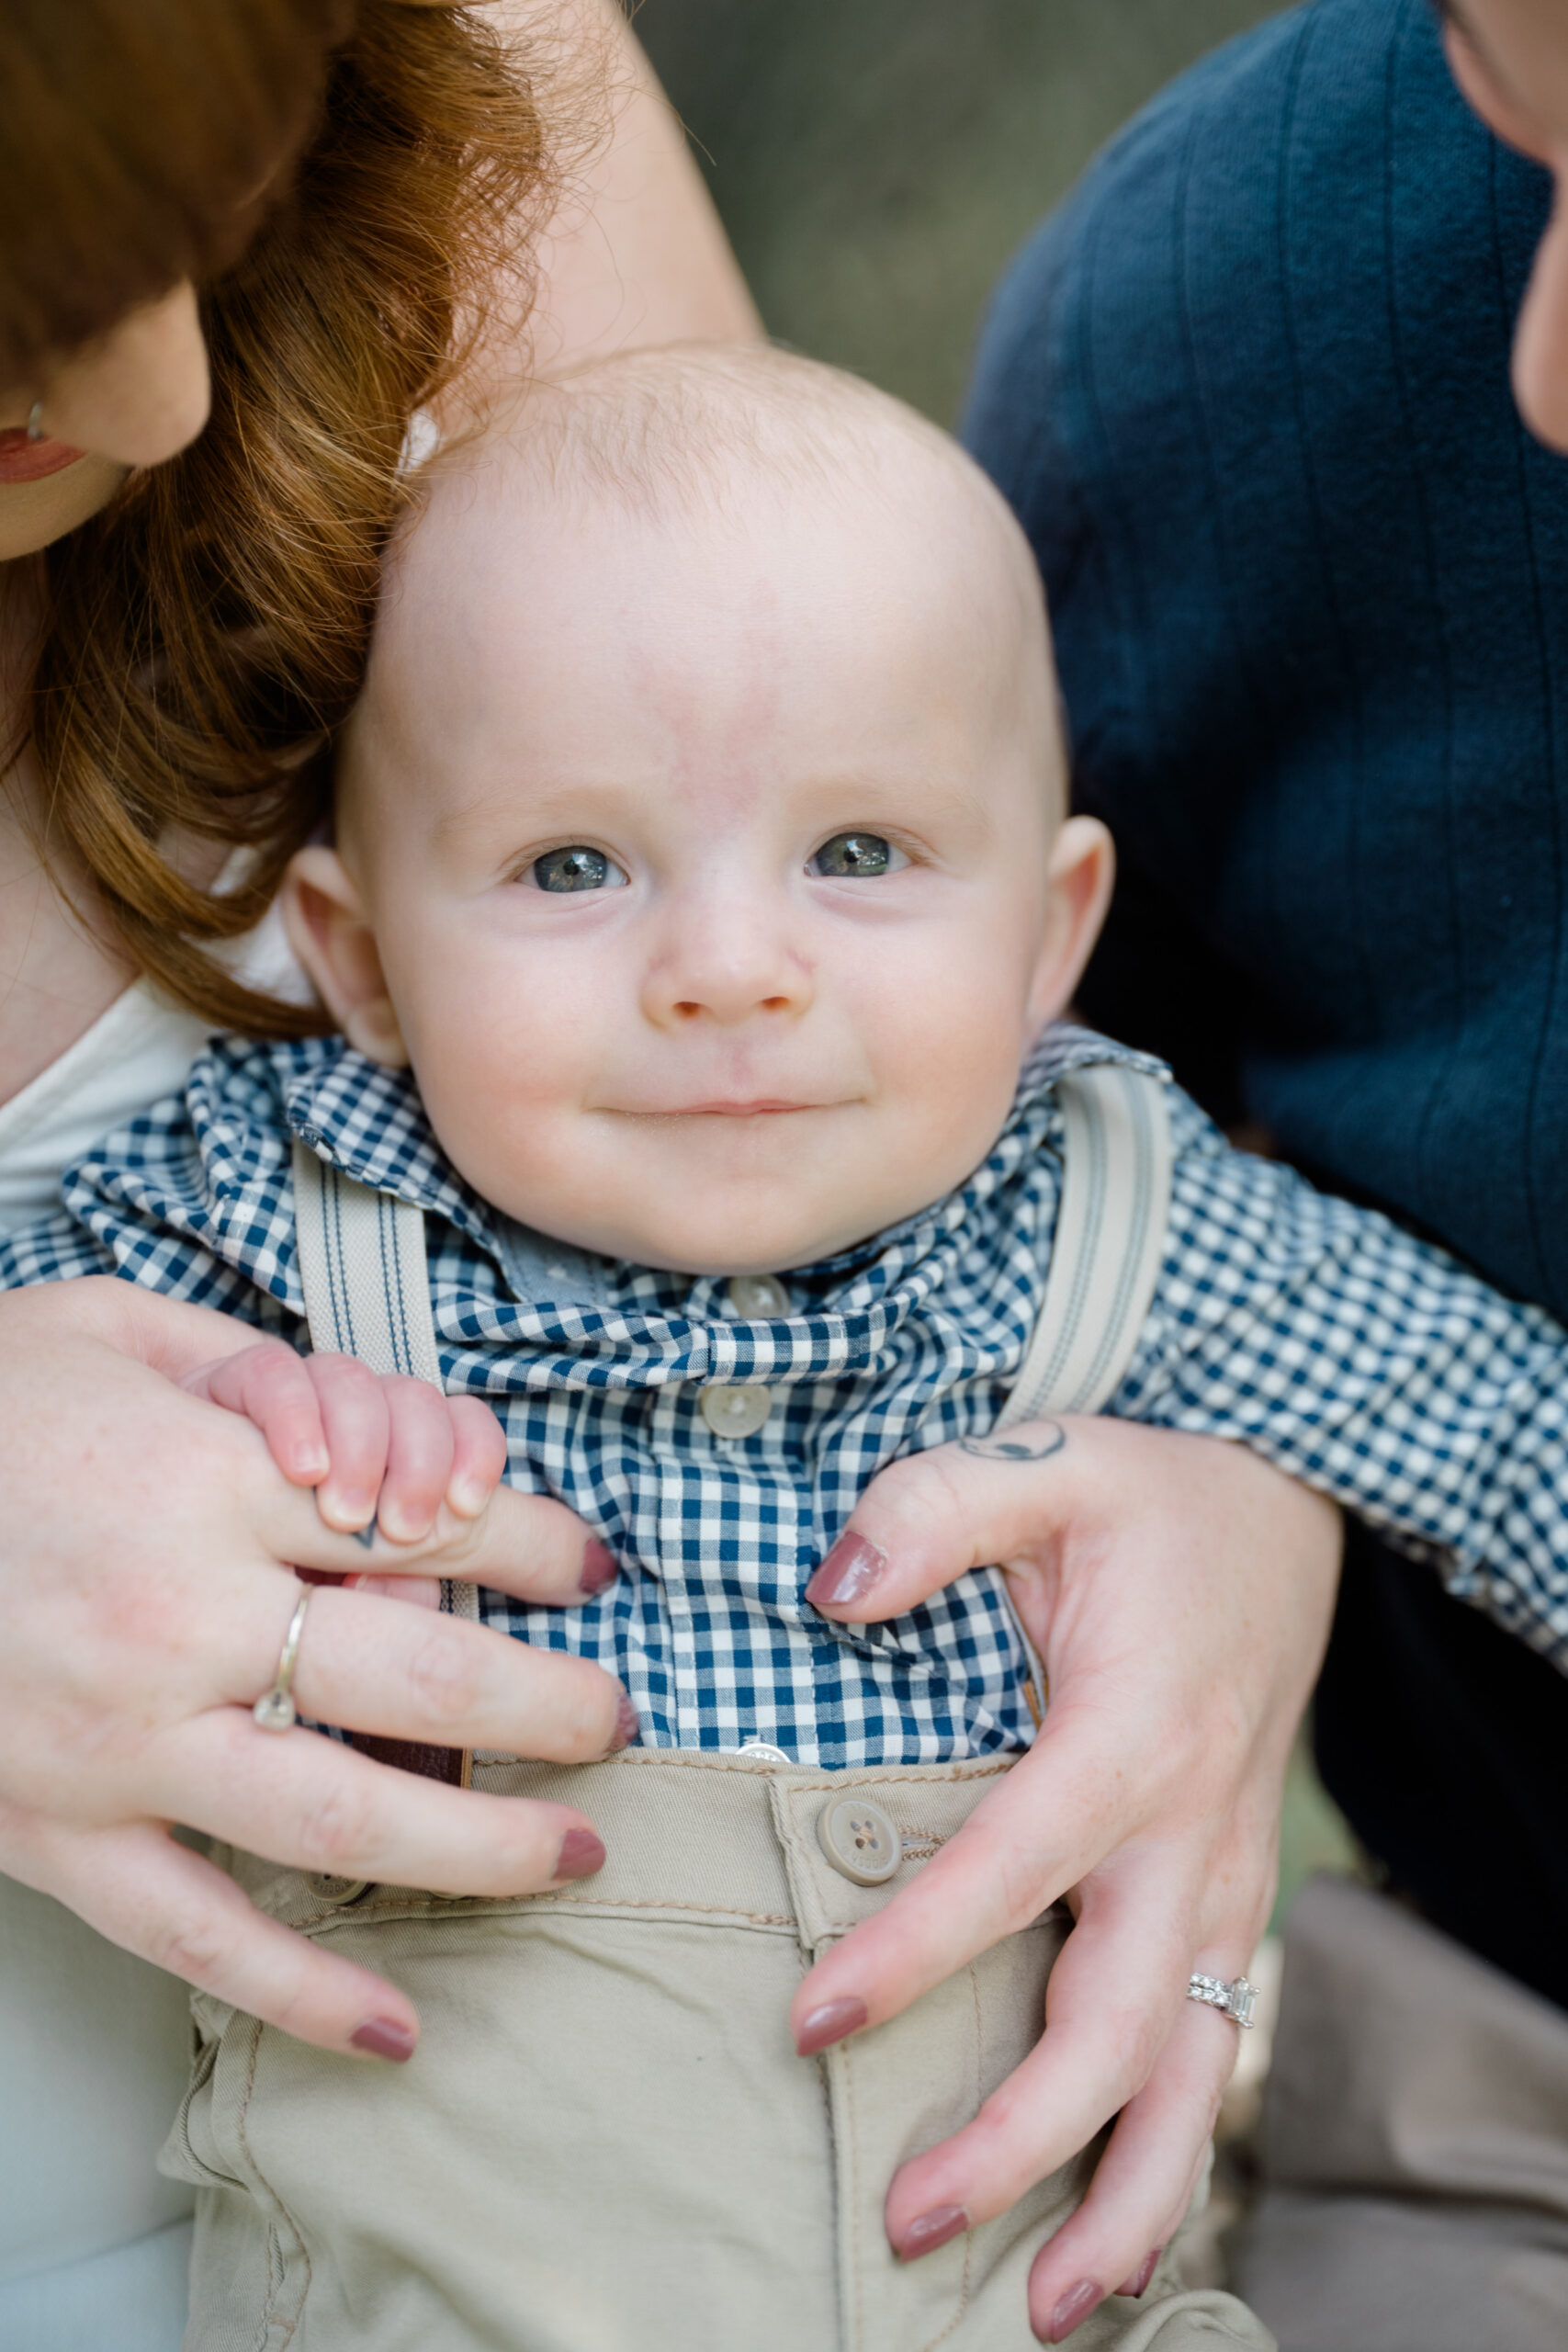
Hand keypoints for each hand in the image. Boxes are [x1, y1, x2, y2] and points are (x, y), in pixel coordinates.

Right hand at [0, 1279, 628, 2064]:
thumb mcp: (113, 1326)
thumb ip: (255, 1369)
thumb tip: (374, 1430)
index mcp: (207, 1483)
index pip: (430, 1527)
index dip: (536, 1548)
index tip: (584, 1567)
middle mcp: (180, 1618)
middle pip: (421, 1675)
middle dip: (548, 1703)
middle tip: (616, 1720)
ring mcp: (116, 1742)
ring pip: (339, 1813)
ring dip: (477, 1843)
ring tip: (571, 1852)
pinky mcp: (53, 1834)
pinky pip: (194, 1935)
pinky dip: (299, 1991)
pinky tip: (394, 2023)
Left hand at [799, 1417, 1340, 2340]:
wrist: (1287, 1509)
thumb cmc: (1150, 1494)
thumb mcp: (1046, 1459)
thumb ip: (931, 1509)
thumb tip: (833, 1591)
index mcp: (1132, 1733)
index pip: (1017, 1868)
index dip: (914, 1954)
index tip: (810, 2022)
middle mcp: (1192, 1833)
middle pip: (1123, 2026)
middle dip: (1023, 2142)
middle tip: (906, 2221)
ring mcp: (1224, 1880)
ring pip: (1195, 2074)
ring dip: (1129, 2199)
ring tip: (1047, 2306)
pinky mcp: (1227, 1900)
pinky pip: (1209, 2048)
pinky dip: (1166, 2149)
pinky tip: (1107, 2221)